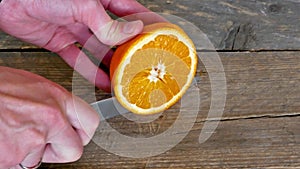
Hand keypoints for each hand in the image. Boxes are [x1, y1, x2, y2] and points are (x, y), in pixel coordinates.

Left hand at [0, 0, 164, 91]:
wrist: (7, 0)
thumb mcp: (83, 4)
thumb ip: (108, 23)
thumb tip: (133, 31)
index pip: (131, 10)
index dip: (146, 23)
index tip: (159, 35)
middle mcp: (90, 13)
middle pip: (117, 34)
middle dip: (130, 49)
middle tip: (142, 63)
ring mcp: (76, 28)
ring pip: (100, 50)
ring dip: (112, 64)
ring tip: (125, 77)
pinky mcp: (61, 41)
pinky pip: (79, 59)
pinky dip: (89, 71)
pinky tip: (102, 81)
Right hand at [0, 66, 99, 168]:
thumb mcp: (28, 85)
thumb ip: (49, 103)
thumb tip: (61, 117)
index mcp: (55, 96)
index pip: (90, 121)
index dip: (82, 133)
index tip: (75, 136)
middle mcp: (50, 117)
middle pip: (73, 150)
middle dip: (58, 152)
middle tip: (42, 144)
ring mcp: (33, 138)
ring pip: (38, 160)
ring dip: (25, 152)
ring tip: (7, 132)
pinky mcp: (14, 156)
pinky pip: (16, 165)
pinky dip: (8, 157)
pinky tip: (0, 139)